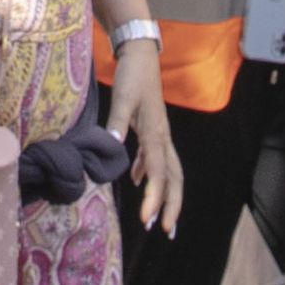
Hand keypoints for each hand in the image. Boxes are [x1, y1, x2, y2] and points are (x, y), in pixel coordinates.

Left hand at [112, 42, 182, 234]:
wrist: (140, 53)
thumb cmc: (132, 75)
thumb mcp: (122, 97)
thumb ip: (116, 122)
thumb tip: (110, 146)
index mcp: (156, 134)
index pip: (159, 174)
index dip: (155, 198)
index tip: (148, 221)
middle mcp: (162, 137)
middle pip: (174, 178)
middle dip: (172, 205)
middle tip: (167, 231)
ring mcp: (158, 133)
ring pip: (168, 171)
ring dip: (164, 194)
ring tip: (158, 218)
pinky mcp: (151, 129)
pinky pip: (155, 159)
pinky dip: (148, 174)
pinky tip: (137, 181)